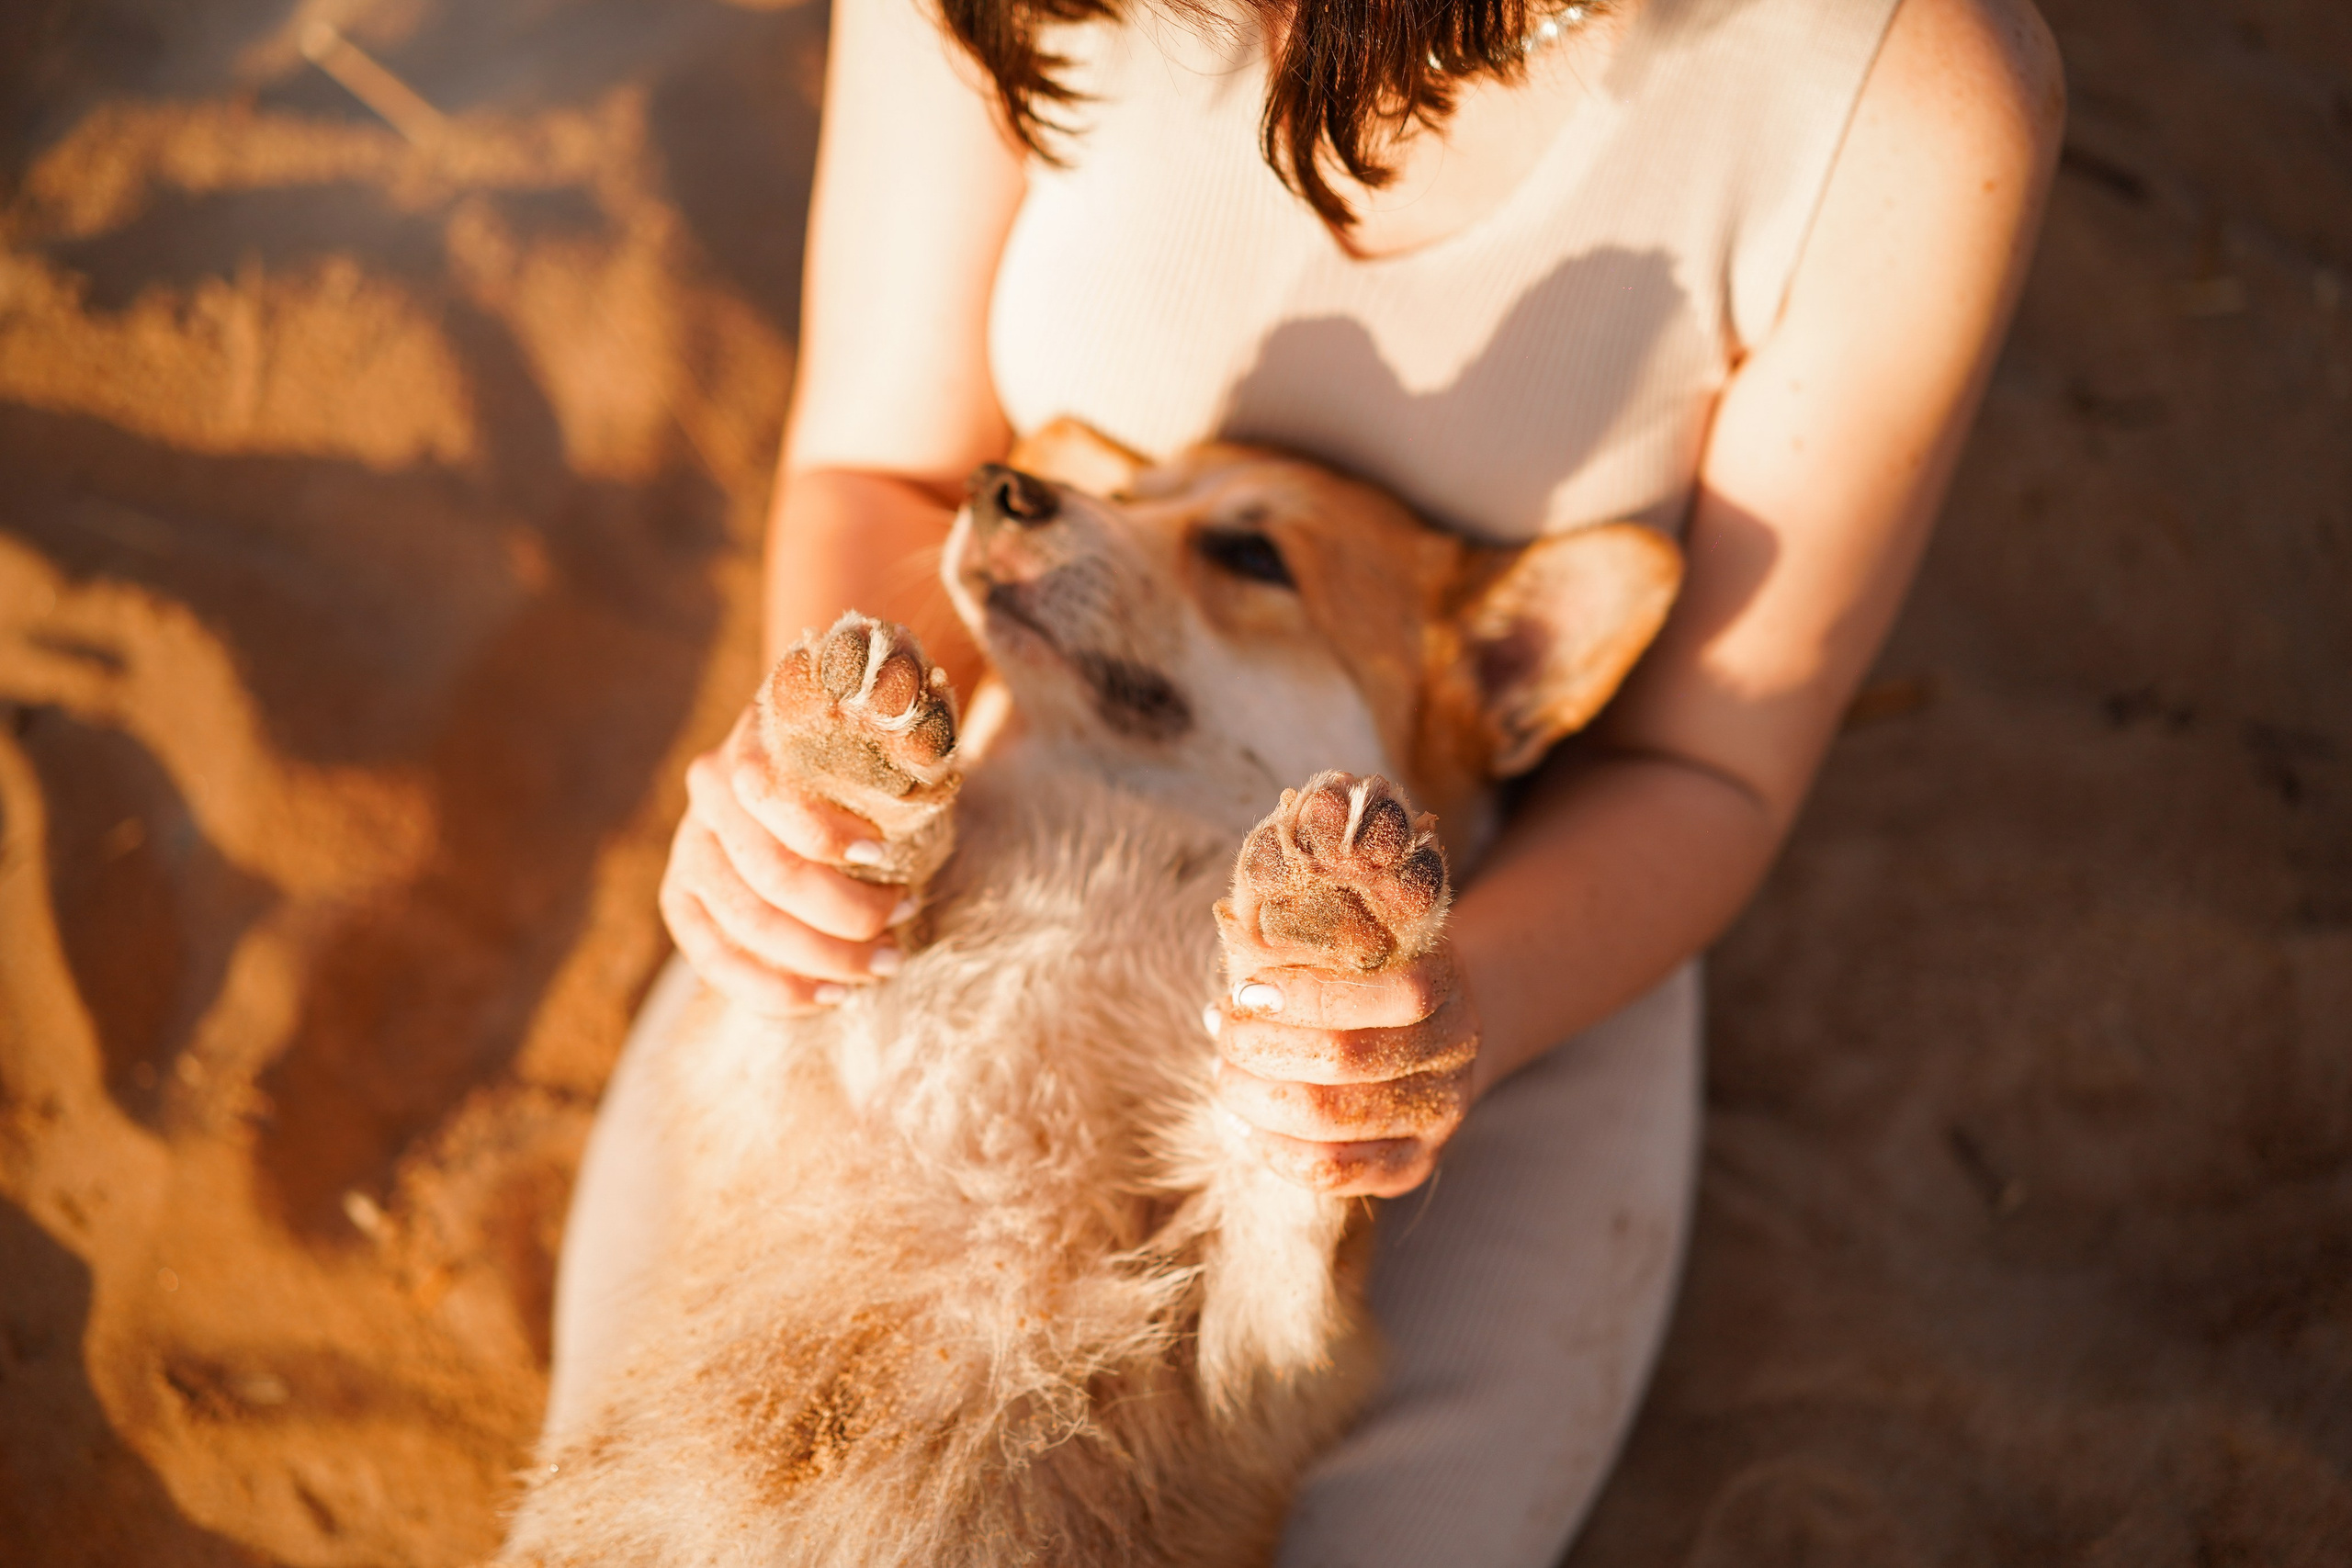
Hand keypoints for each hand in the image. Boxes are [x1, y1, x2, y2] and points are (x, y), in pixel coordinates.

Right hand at [659, 704, 912, 1015]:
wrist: (801, 760)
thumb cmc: (855, 754)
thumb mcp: (872, 735)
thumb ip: (895, 748)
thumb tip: (923, 765)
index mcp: (749, 743)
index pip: (773, 795)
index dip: (827, 834)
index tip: (886, 855)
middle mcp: (709, 796)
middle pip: (770, 873)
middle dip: (848, 912)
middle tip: (906, 919)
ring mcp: (689, 850)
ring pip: (748, 924)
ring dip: (825, 956)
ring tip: (884, 963)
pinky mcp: (683, 901)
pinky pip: (715, 961)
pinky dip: (776, 989)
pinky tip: (830, 996)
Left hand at [1208, 937, 1482, 1197]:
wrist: (1431, 1032)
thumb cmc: (1369, 974)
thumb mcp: (1357, 936)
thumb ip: (1310, 936)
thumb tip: (1238, 947)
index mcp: (1444, 985)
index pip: (1393, 994)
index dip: (1308, 994)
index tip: (1247, 990)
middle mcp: (1452, 1054)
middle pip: (1344, 1057)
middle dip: (1258, 1044)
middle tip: (1220, 1025)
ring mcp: (1438, 1116)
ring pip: (1328, 1120)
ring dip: (1253, 1095)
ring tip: (1222, 1070)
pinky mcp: (1413, 1165)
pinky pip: (1331, 1172)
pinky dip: (1270, 1147)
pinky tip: (1240, 1120)